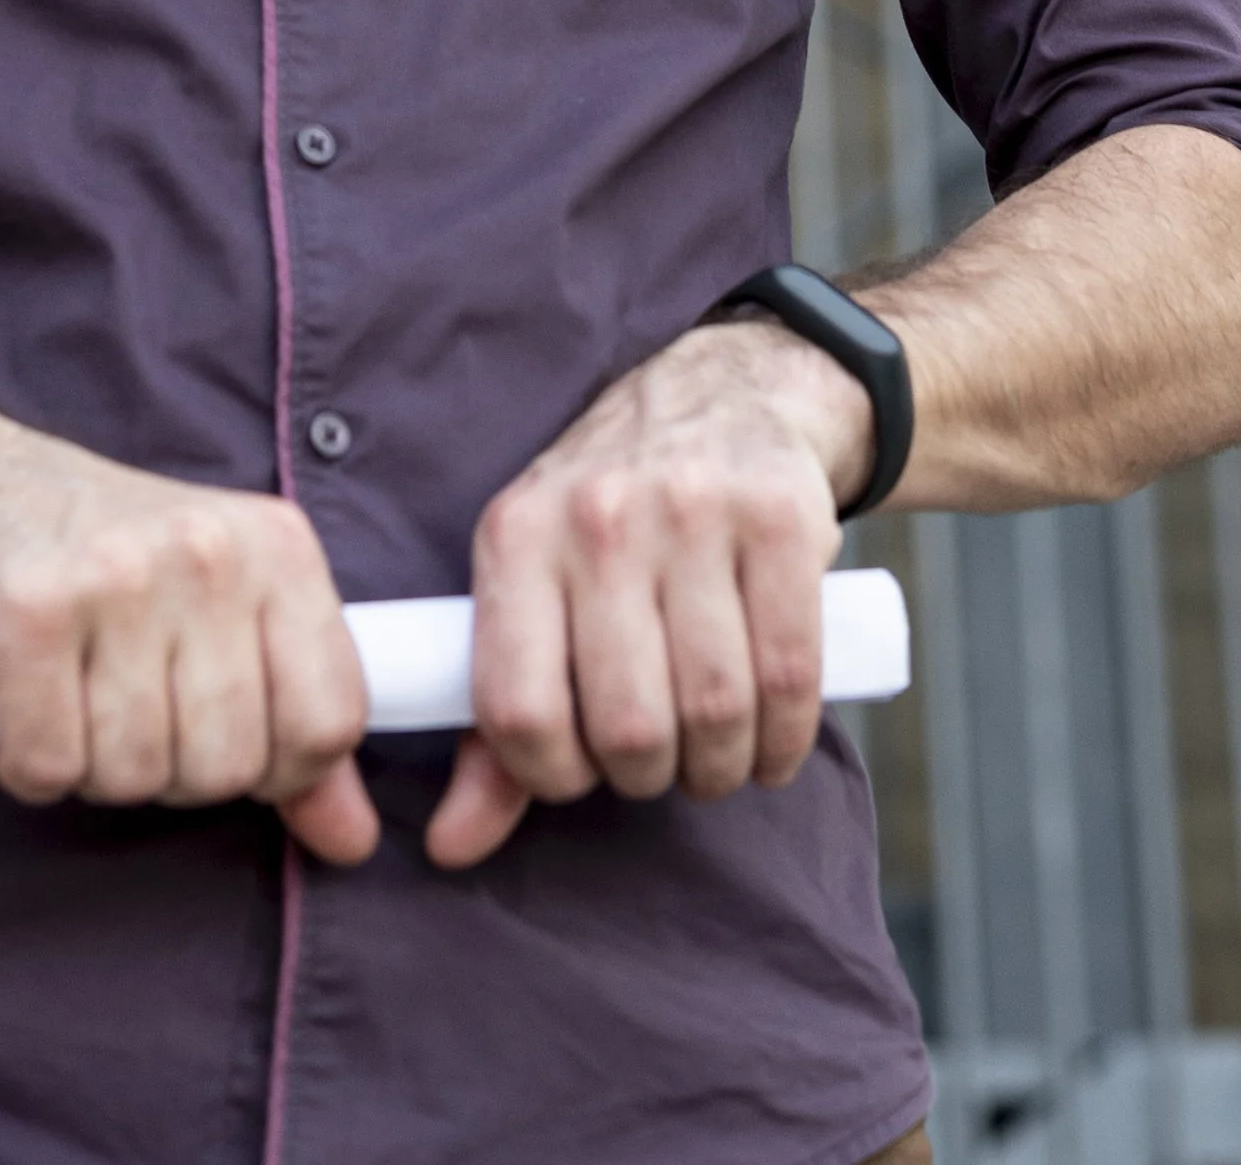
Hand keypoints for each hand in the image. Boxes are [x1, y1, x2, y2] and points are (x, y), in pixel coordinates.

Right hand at [0, 380, 377, 861]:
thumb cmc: (88, 546)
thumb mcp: (216, 608)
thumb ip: (292, 720)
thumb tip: (352, 840)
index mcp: (274, 544)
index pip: (330, 719)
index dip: (275, 766)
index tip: (216, 733)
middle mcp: (205, 551)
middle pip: (228, 765)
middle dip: (168, 769)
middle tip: (120, 700)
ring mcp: (115, 578)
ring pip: (136, 776)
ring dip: (92, 764)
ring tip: (69, 688)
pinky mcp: (24, 616)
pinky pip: (49, 767)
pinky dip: (25, 760)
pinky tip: (17, 697)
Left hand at [424, 320, 871, 868]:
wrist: (723, 393)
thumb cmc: (610, 521)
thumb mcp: (532, 587)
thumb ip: (491, 724)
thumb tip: (448, 848)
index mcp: (515, 534)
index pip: (516, 711)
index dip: (553, 775)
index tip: (582, 768)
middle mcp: (598, 516)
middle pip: (629, 726)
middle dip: (648, 776)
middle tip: (659, 761)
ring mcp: (695, 511)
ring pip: (716, 711)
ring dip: (721, 767)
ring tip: (715, 753)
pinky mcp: (782, 519)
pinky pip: (792, 678)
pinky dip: (784, 741)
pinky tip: (769, 742)